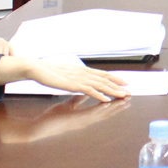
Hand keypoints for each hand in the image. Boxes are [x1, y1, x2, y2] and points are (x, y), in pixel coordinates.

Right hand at [9, 57, 133, 101]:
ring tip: (123, 95)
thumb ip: (76, 82)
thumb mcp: (66, 77)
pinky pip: (89, 91)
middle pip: (104, 80)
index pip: (102, 74)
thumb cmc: (50, 72)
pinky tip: (107, 99)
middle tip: (130, 90)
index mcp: (82, 71)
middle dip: (118, 86)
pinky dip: (99, 95)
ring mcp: (79, 78)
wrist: (37, 68)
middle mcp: (83, 73)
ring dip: (113, 91)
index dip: (114, 78)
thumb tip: (83, 89)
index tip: (125, 82)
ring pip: (100, 85)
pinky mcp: (73, 85)